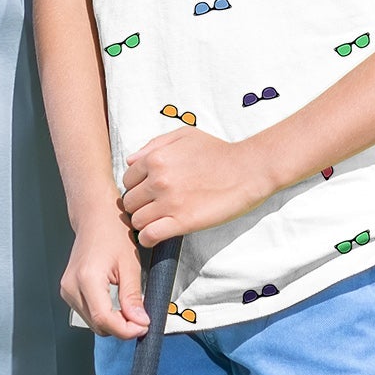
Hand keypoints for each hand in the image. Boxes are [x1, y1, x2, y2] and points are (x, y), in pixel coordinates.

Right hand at [62, 210, 148, 338]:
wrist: (94, 216)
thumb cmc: (112, 232)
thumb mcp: (130, 264)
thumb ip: (133, 297)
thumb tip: (139, 322)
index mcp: (87, 278)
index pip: (105, 320)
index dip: (127, 330)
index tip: (144, 326)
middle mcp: (72, 286)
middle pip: (98, 325)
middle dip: (122, 327)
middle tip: (140, 316)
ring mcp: (67, 289)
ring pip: (93, 323)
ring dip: (113, 322)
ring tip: (128, 306)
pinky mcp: (68, 291)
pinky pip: (88, 314)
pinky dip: (104, 315)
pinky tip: (115, 303)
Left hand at [119, 127, 272, 245]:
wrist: (247, 170)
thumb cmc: (217, 151)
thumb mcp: (183, 135)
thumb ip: (153, 145)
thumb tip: (131, 161)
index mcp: (155, 159)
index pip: (127, 180)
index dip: (136, 188)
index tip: (147, 194)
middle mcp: (157, 180)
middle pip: (130, 202)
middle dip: (138, 206)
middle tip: (152, 208)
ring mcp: (169, 202)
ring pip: (137, 220)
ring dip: (144, 223)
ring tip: (156, 222)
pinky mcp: (182, 222)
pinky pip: (150, 236)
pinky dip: (148, 239)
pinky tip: (155, 236)